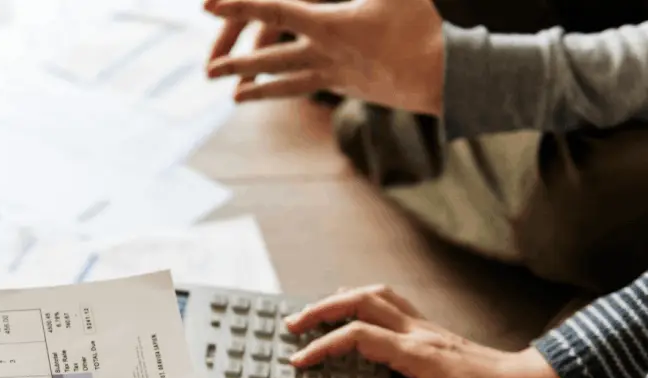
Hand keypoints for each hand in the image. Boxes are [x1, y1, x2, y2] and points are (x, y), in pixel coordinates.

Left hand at [203, 0, 444, 115]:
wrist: (440, 75)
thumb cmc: (420, 24)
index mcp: (327, 24)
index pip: (272, 11)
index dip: (237, 6)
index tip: (207, 6)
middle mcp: (323, 54)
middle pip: (268, 60)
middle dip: (235, 63)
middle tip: (207, 71)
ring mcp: (334, 76)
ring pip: (287, 84)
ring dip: (257, 90)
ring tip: (233, 99)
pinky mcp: (347, 87)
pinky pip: (310, 87)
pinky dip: (289, 90)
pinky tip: (278, 93)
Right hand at [286, 285, 571, 377]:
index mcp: (420, 355)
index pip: (360, 338)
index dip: (325, 347)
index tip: (300, 363)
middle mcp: (420, 334)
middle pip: (362, 302)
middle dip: (321, 310)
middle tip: (292, 326)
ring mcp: (427, 328)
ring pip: (376, 296)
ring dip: (340, 300)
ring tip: (313, 314)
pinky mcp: (432, 332)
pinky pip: (391, 304)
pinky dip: (363, 301)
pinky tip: (352, 313)